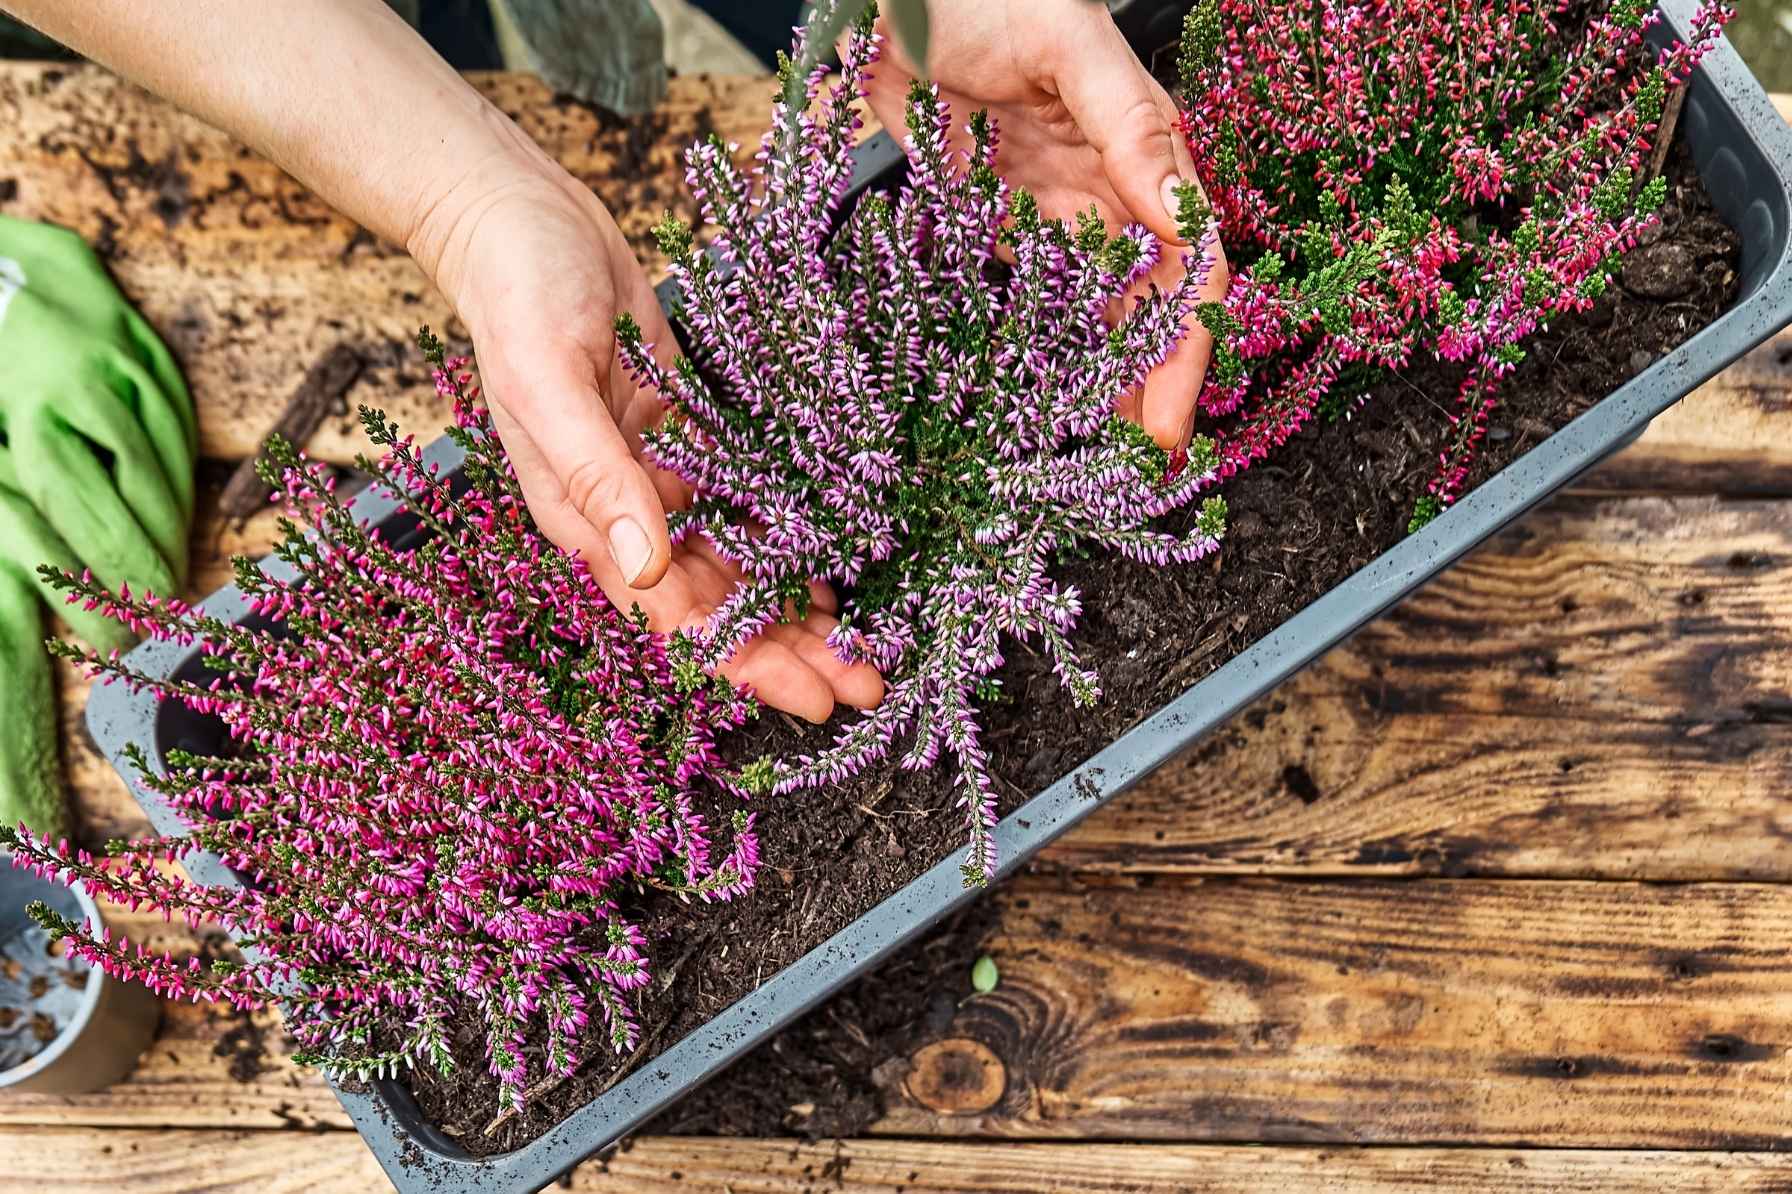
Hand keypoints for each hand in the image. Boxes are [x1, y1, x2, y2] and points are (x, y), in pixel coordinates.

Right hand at [410, 155, 882, 721]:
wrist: (519, 215)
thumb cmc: (517, 294)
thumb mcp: (549, 383)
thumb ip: (597, 478)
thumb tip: (647, 570)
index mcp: (587, 519)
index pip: (676, 616)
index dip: (746, 662)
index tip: (812, 697)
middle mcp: (629, 512)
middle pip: (721, 605)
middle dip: (791, 651)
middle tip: (868, 685)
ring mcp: (661, 474)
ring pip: (741, 563)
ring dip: (798, 608)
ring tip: (865, 646)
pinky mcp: (689, 433)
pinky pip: (746, 502)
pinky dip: (788, 539)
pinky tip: (834, 568)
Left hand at [858, 0, 1229, 449]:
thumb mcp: (1073, 47)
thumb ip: (1129, 128)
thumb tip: (1179, 213)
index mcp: (1149, 156)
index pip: (1191, 269)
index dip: (1187, 350)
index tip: (1169, 422)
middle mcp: (1113, 194)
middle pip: (1150, 309)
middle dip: (1154, 388)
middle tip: (1141, 467)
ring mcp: (1055, 213)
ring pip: (1097, 316)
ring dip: (1106, 382)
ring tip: (1105, 458)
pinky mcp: (998, 222)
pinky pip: (1033, 299)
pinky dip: (1044, 351)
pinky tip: (1042, 400)